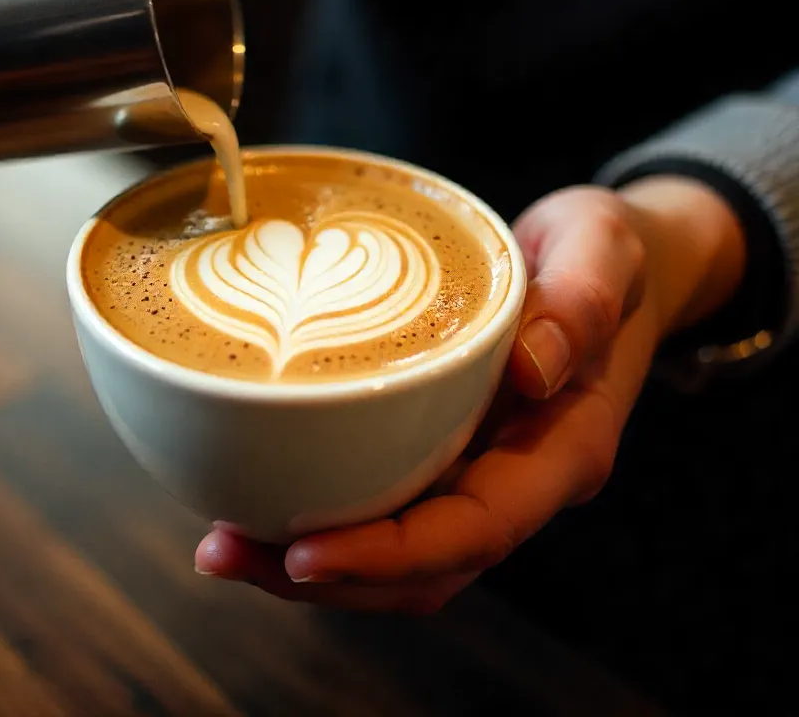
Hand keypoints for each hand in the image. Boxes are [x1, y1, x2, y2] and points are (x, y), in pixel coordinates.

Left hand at [193, 178, 745, 611]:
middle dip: (325, 577)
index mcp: (563, 448)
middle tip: (224, 552)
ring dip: (308, 561)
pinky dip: (325, 515)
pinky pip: (386, 502)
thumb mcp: (602, 249)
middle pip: (422, 567)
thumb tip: (532, 366)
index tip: (305, 555)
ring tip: (223, 542)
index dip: (390, 555)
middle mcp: (517, 477)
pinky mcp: (445, 447)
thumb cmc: (602, 253)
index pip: (476, 531)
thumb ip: (582, 302)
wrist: (603, 264)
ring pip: (397, 553)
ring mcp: (479, 468)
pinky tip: (262, 491)